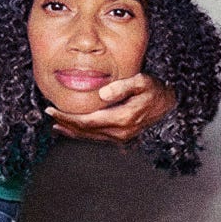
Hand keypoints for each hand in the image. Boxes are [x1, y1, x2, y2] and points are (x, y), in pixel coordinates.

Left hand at [46, 72, 175, 144]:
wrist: (171, 107)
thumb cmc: (156, 92)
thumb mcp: (143, 83)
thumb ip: (122, 87)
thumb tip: (102, 94)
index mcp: (122, 119)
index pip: (87, 121)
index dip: (68, 117)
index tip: (52, 110)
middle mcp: (120, 132)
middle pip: (85, 131)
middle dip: (65, 123)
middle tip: (49, 114)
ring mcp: (121, 137)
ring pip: (90, 137)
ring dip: (72, 131)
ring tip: (56, 124)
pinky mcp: (122, 137)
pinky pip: (97, 138)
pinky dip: (83, 134)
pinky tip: (74, 130)